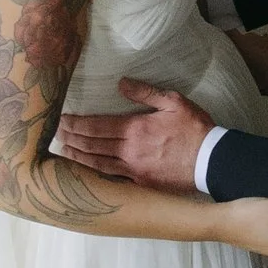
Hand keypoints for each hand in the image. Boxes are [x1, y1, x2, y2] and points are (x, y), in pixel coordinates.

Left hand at [57, 86, 209, 191]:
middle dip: (71, 139)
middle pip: (92, 145)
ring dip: (78, 157)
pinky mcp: (140, 184)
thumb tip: (121, 83)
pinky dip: (96, 174)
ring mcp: (133, 170)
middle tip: (55, 134)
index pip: (96, 126)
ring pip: (98, 164)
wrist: (211, 161)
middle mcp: (129, 151)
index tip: (61, 120)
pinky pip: (112, 179)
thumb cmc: (195, 128)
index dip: (76, 124)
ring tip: (62, 152)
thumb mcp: (174, 101)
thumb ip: (145, 92)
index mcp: (135, 128)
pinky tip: (86, 171)